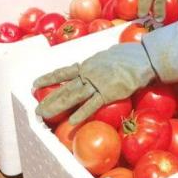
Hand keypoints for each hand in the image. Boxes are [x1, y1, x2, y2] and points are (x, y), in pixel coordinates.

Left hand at [34, 43, 155, 123]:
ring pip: (73, 96)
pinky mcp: (108, 93)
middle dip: (50, 99)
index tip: (35, 84)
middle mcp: (88, 73)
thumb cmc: (128, 56)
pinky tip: (72, 121)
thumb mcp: (107, 56)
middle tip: (37, 109)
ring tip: (45, 114)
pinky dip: (82, 113)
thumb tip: (95, 65)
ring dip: (58, 106)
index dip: (49, 78)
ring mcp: (97, 83)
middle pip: (65, 88)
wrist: (142, 58)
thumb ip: (98, 63)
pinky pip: (93, 104)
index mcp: (87, 64)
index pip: (63, 72)